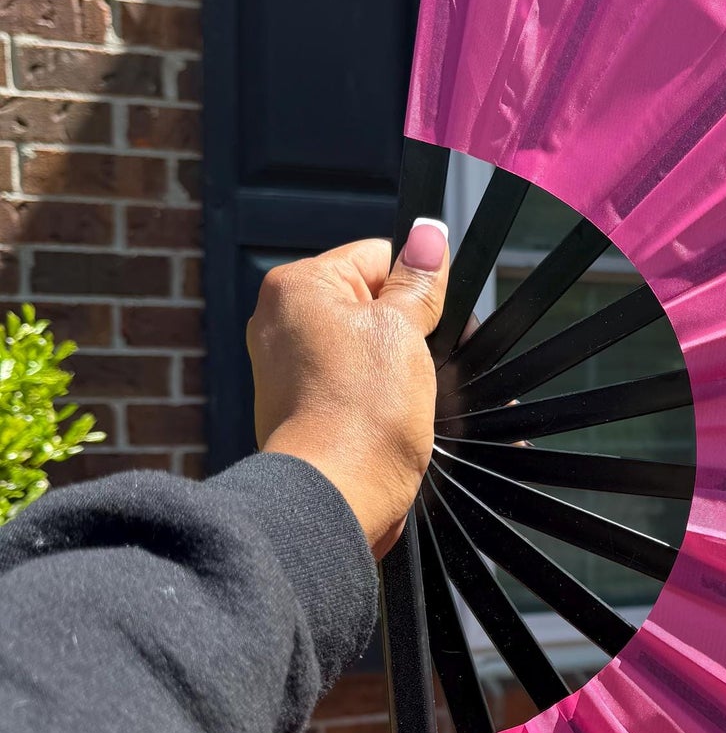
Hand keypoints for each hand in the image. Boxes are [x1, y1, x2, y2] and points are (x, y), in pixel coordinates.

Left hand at [247, 220, 449, 557]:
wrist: (336, 498)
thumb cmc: (362, 413)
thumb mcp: (404, 331)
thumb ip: (418, 282)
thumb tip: (430, 234)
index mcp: (297, 287)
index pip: (378, 257)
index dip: (418, 285)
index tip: (438, 321)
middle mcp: (281, 322)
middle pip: (371, 303)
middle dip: (409, 330)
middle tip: (425, 363)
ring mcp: (287, 369)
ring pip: (366, 347)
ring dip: (399, 368)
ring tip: (409, 396)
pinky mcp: (301, 409)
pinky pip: (352, 386)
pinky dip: (379, 398)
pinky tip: (395, 419)